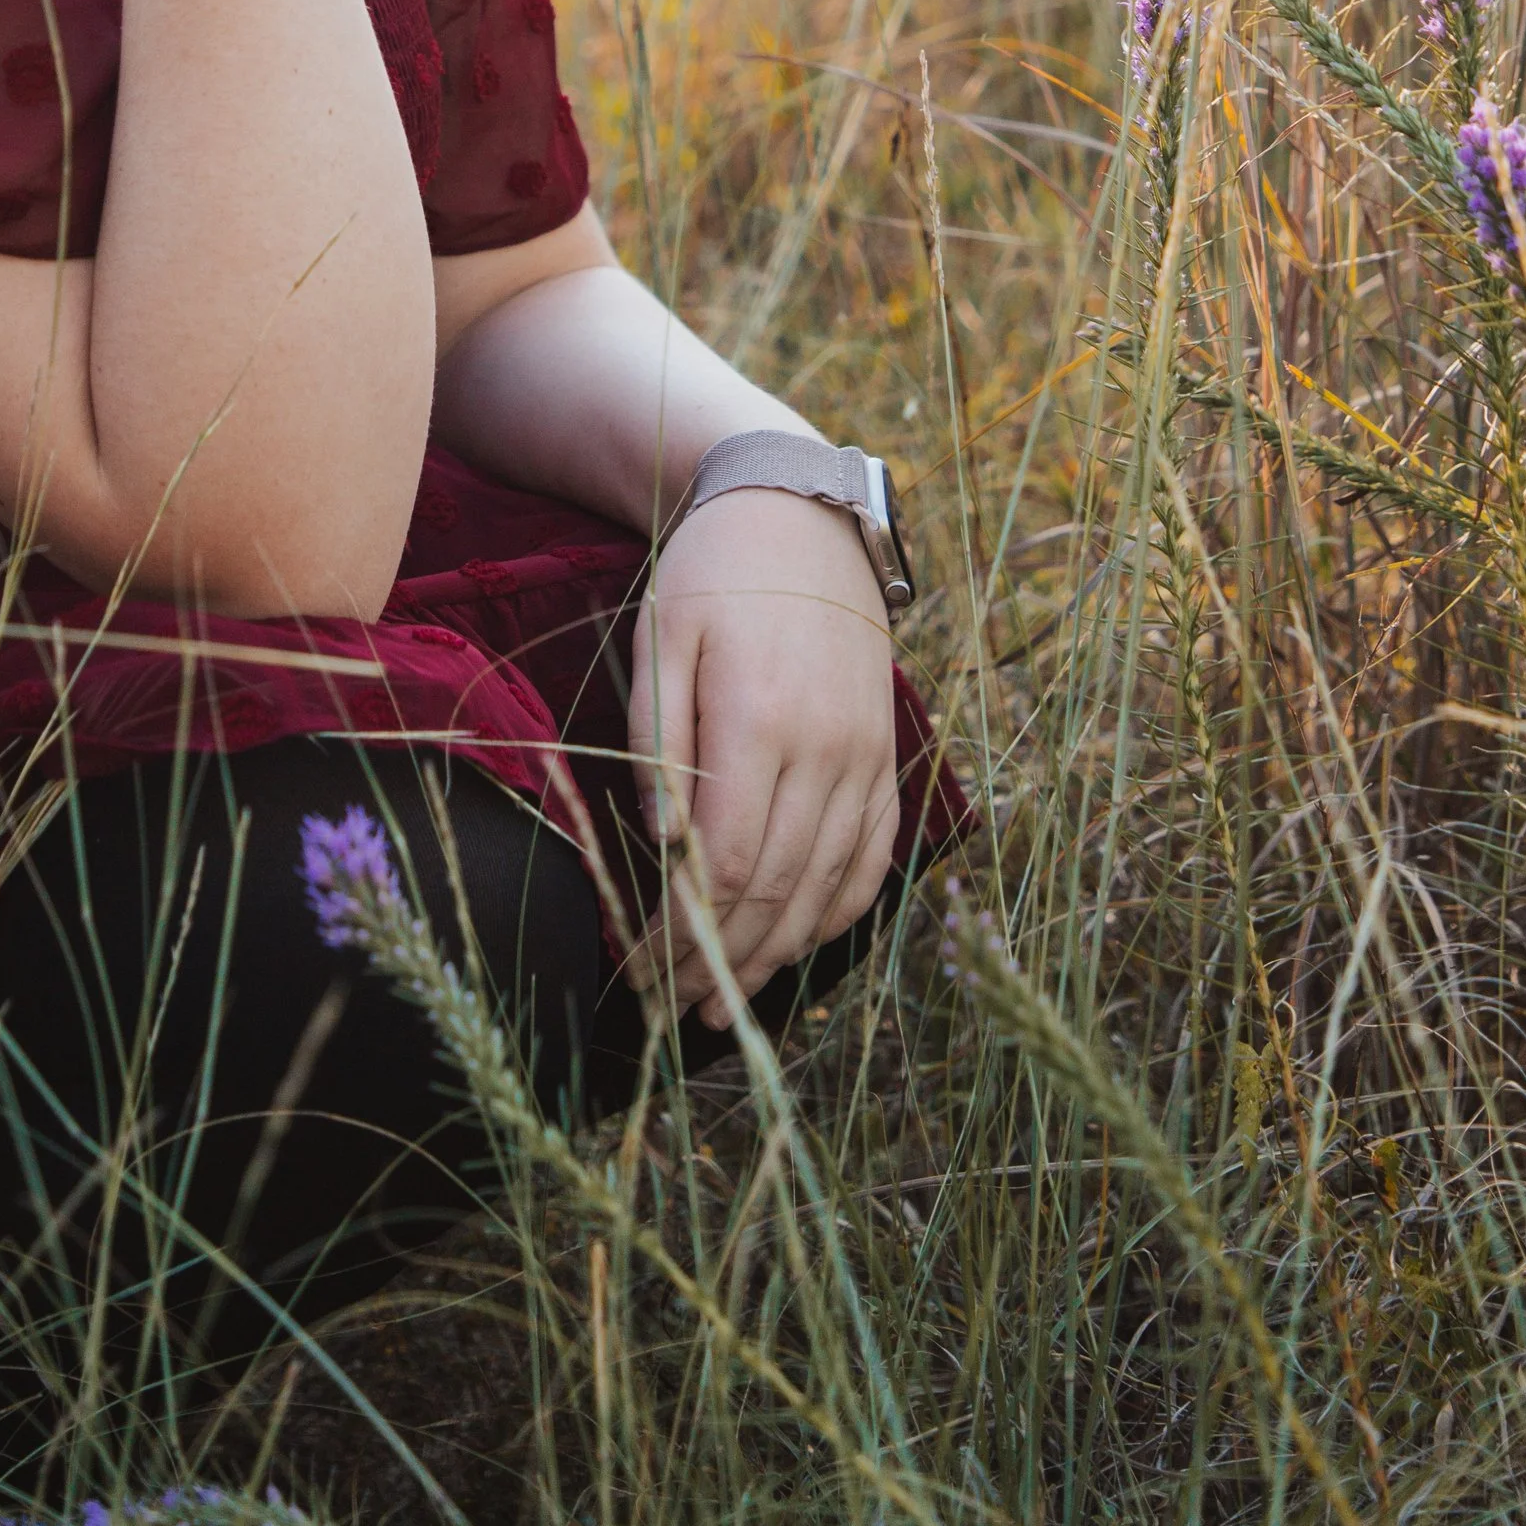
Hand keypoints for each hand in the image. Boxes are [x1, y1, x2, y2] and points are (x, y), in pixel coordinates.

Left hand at [625, 483, 900, 1027]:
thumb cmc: (712, 575)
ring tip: (729, 1003)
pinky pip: (872, 857)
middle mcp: (825, 748)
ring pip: (826, 887)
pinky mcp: (885, 756)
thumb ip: (659, 742)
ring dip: (777, 956)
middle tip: (674, 1009)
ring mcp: (865, 756)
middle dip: (720, 962)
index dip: (684, 933)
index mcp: (760, 720)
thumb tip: (665, 846)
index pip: (724, 864)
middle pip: (775, 890)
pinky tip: (798, 944)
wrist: (800, 516)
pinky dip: (837, 912)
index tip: (640, 971)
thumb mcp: (661, 639)